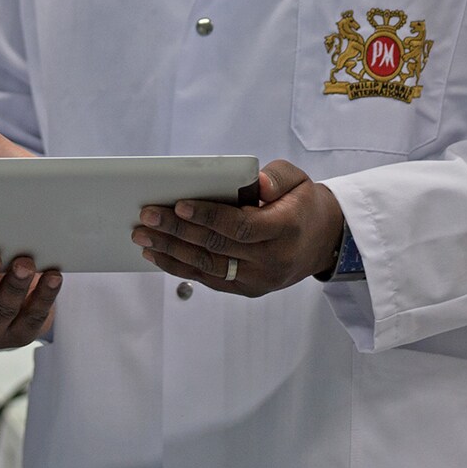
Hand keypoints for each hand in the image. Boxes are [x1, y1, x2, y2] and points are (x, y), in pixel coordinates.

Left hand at [131, 159, 344, 296]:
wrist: (323, 241)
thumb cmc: (303, 203)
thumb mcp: (297, 180)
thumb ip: (276, 178)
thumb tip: (256, 184)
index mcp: (284, 229)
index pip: (239, 226)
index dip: (207, 216)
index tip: (178, 204)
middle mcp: (272, 260)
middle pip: (216, 247)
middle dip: (177, 231)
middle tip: (147, 217)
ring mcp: (259, 280)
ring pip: (208, 268)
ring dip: (171, 252)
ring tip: (143, 237)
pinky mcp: (248, 289)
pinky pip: (210, 279)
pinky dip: (181, 267)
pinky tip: (159, 254)